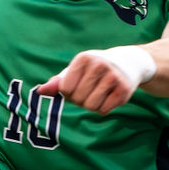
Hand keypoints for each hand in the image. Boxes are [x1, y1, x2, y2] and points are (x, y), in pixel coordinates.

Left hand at [35, 47, 154, 114]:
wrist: (129, 63)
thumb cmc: (95, 69)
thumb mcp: (77, 70)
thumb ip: (58, 82)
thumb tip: (39, 92)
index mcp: (83, 58)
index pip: (65, 89)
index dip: (69, 92)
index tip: (78, 85)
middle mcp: (99, 65)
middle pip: (78, 99)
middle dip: (81, 100)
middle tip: (90, 91)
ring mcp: (113, 77)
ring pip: (91, 107)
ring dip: (92, 105)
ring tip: (99, 94)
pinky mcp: (124, 90)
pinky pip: (104, 111)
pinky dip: (103, 109)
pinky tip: (109, 97)